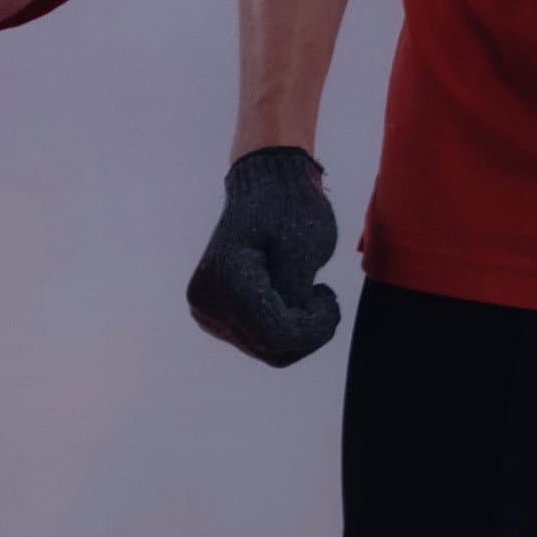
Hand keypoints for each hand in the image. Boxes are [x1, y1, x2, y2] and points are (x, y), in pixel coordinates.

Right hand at [187, 146, 344, 365]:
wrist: (266, 186)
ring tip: (312, 295)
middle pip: (270, 347)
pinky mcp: (215, 316)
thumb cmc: (290, 208)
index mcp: (225, 276)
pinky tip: (294, 300)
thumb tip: (288, 338)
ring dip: (298, 332)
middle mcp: (205, 299)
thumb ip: (295, 296)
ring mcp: (206, 310)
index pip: (275, 333)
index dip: (313, 327)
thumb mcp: (304, 249)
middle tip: (326, 296)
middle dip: (309, 330)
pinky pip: (258, 342)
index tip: (331, 297)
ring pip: (265, 351)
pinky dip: (285, 330)